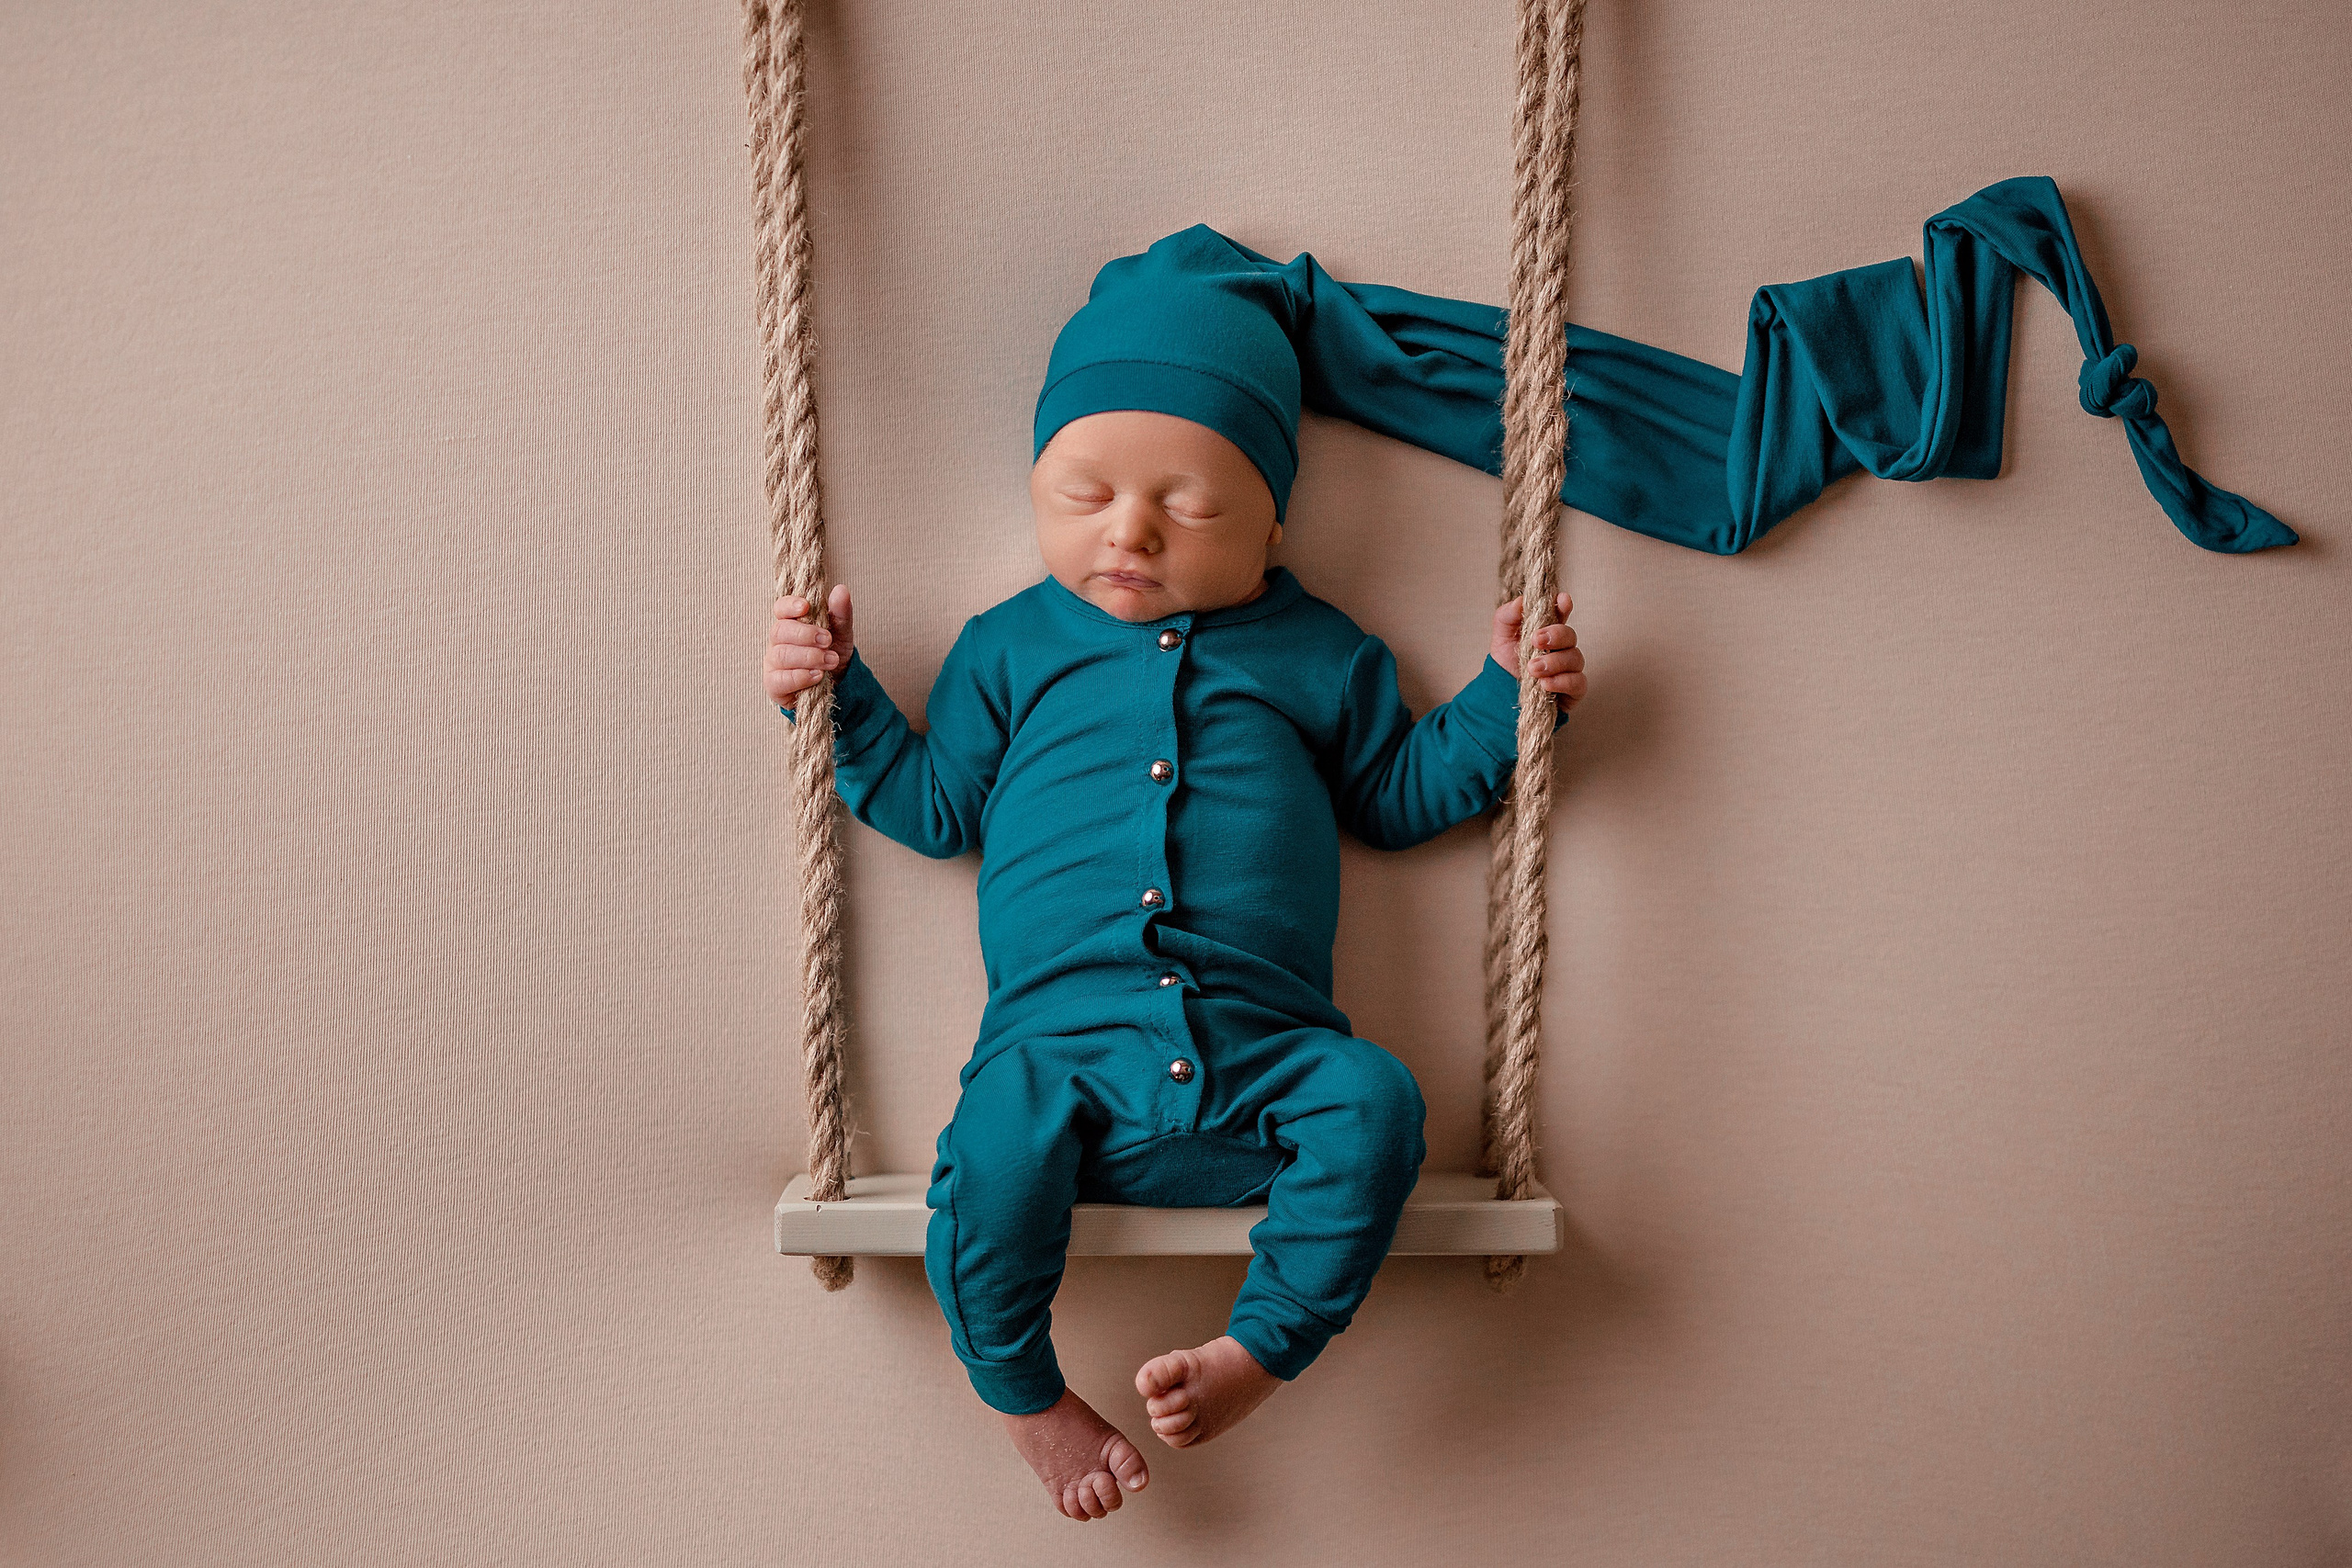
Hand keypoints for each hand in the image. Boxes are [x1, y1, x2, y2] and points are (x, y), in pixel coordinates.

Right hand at [766, 583, 853, 711]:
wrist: (836, 684)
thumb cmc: (831, 652)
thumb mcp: (842, 633)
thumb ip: (841, 613)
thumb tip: (841, 589)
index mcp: (791, 622)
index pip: (781, 608)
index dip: (789, 605)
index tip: (806, 606)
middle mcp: (778, 641)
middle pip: (780, 630)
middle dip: (806, 635)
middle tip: (828, 640)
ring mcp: (773, 662)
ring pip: (782, 655)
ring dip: (809, 657)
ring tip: (831, 660)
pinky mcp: (774, 684)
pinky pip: (780, 679)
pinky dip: (800, 677)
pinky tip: (817, 676)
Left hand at [1492, 591, 1584, 711]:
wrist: (1503, 692)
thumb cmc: (1508, 661)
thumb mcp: (1501, 636)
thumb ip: (1508, 615)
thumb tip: (1521, 601)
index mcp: (1548, 630)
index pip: (1561, 613)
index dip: (1563, 605)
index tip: (1562, 600)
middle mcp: (1562, 647)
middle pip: (1570, 635)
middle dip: (1555, 635)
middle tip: (1535, 641)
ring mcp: (1570, 668)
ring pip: (1575, 658)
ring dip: (1553, 662)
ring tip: (1532, 669)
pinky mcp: (1574, 689)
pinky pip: (1578, 682)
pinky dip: (1561, 682)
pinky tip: (1544, 684)